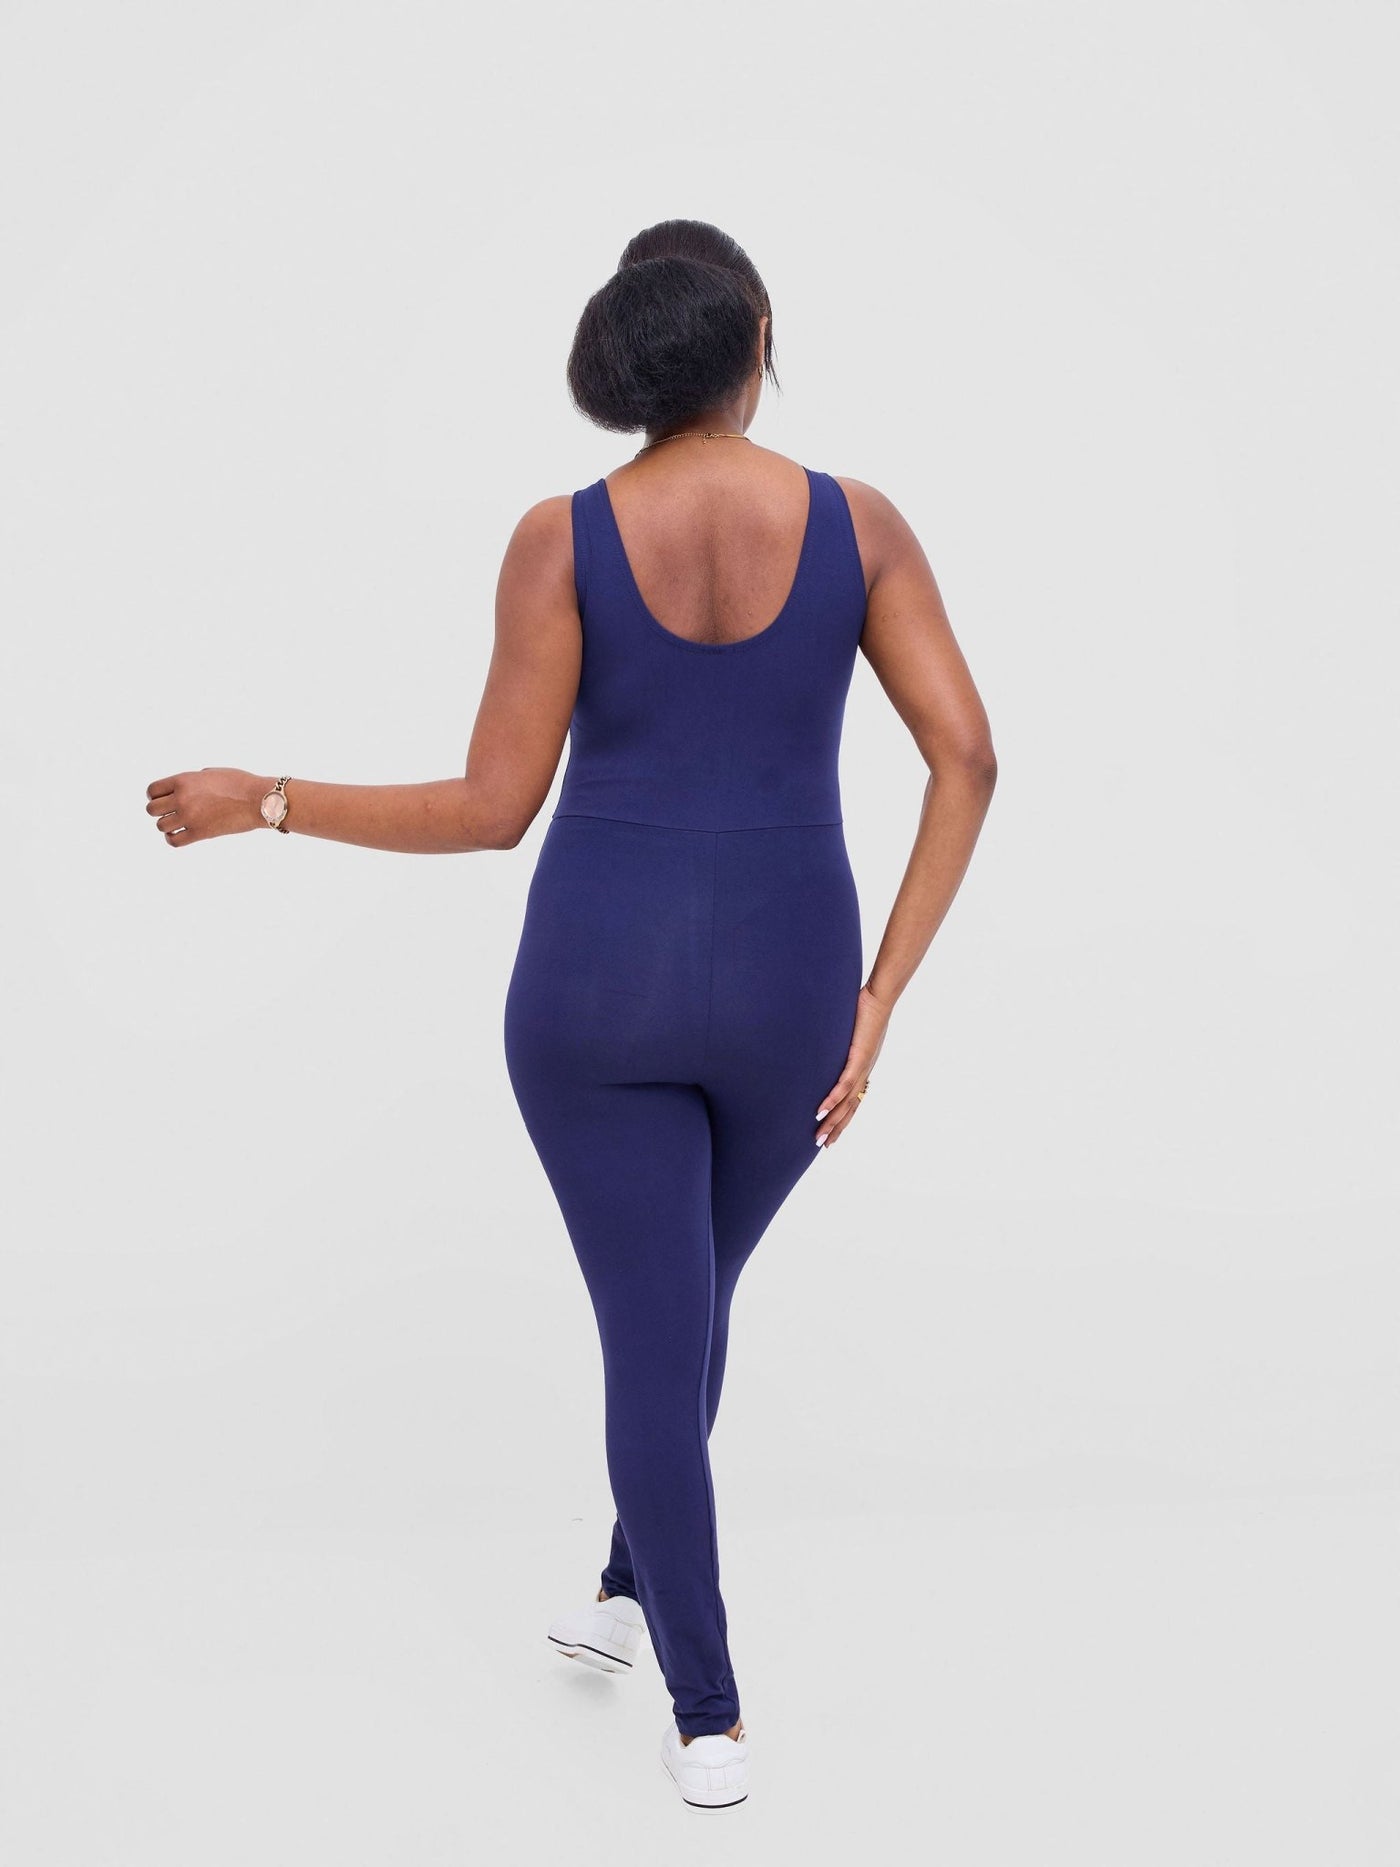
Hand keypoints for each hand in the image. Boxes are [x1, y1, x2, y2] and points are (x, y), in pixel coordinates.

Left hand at [146, 768, 268, 845]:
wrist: (258, 800)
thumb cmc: (240, 784)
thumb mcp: (212, 773)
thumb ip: (193, 780)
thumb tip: (184, 789)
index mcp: (184, 780)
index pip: (152, 790)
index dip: (154, 795)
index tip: (163, 799)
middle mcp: (182, 798)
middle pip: (152, 809)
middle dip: (159, 811)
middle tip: (171, 812)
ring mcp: (190, 817)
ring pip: (161, 826)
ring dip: (167, 825)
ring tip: (178, 823)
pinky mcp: (200, 833)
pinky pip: (173, 841)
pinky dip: (172, 839)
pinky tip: (178, 834)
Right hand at [814, 983, 890, 1147]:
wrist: (881, 997)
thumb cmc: (865, 1008)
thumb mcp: (849, 1030)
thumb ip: (840, 1041)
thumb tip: (825, 1040)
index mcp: (863, 1068)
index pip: (852, 1100)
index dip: (842, 1118)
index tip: (831, 1133)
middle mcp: (864, 1072)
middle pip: (850, 1108)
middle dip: (836, 1128)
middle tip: (823, 1146)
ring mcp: (862, 1067)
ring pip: (847, 1102)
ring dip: (832, 1121)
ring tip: (820, 1137)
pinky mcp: (859, 1058)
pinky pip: (844, 1084)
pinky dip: (832, 1100)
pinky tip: (821, 1112)